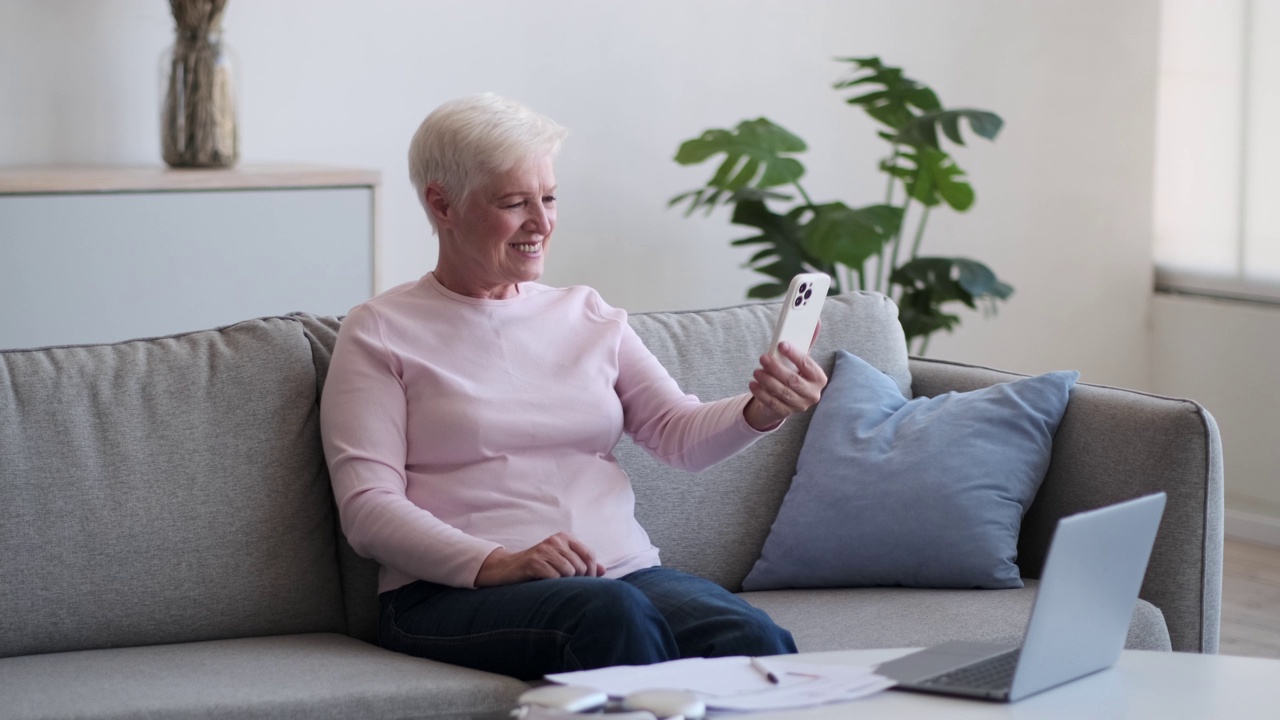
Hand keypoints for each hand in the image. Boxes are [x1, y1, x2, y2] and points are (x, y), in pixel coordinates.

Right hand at [474, 532, 606, 586]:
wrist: (506, 569)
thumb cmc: (537, 567)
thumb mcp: (560, 562)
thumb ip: (582, 564)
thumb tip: (603, 570)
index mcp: (564, 538)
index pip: (589, 555)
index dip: (590, 573)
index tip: (584, 583)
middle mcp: (555, 540)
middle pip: (580, 566)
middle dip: (577, 580)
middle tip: (565, 586)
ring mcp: (544, 549)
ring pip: (569, 572)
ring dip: (563, 583)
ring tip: (553, 583)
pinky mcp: (533, 562)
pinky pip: (554, 577)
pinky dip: (552, 584)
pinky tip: (543, 583)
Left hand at [744, 340, 828, 430]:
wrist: (786, 398)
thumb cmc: (795, 373)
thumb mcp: (801, 359)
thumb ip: (807, 341)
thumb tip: (816, 320)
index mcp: (819, 378)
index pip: (808, 364)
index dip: (794, 354)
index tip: (781, 344)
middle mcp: (813, 393)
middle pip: (793, 380)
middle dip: (776, 368)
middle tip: (763, 358)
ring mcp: (800, 405)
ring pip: (782, 392)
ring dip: (767, 381)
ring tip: (756, 371)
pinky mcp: (786, 412)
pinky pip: (772, 403)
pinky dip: (761, 393)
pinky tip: (752, 384)